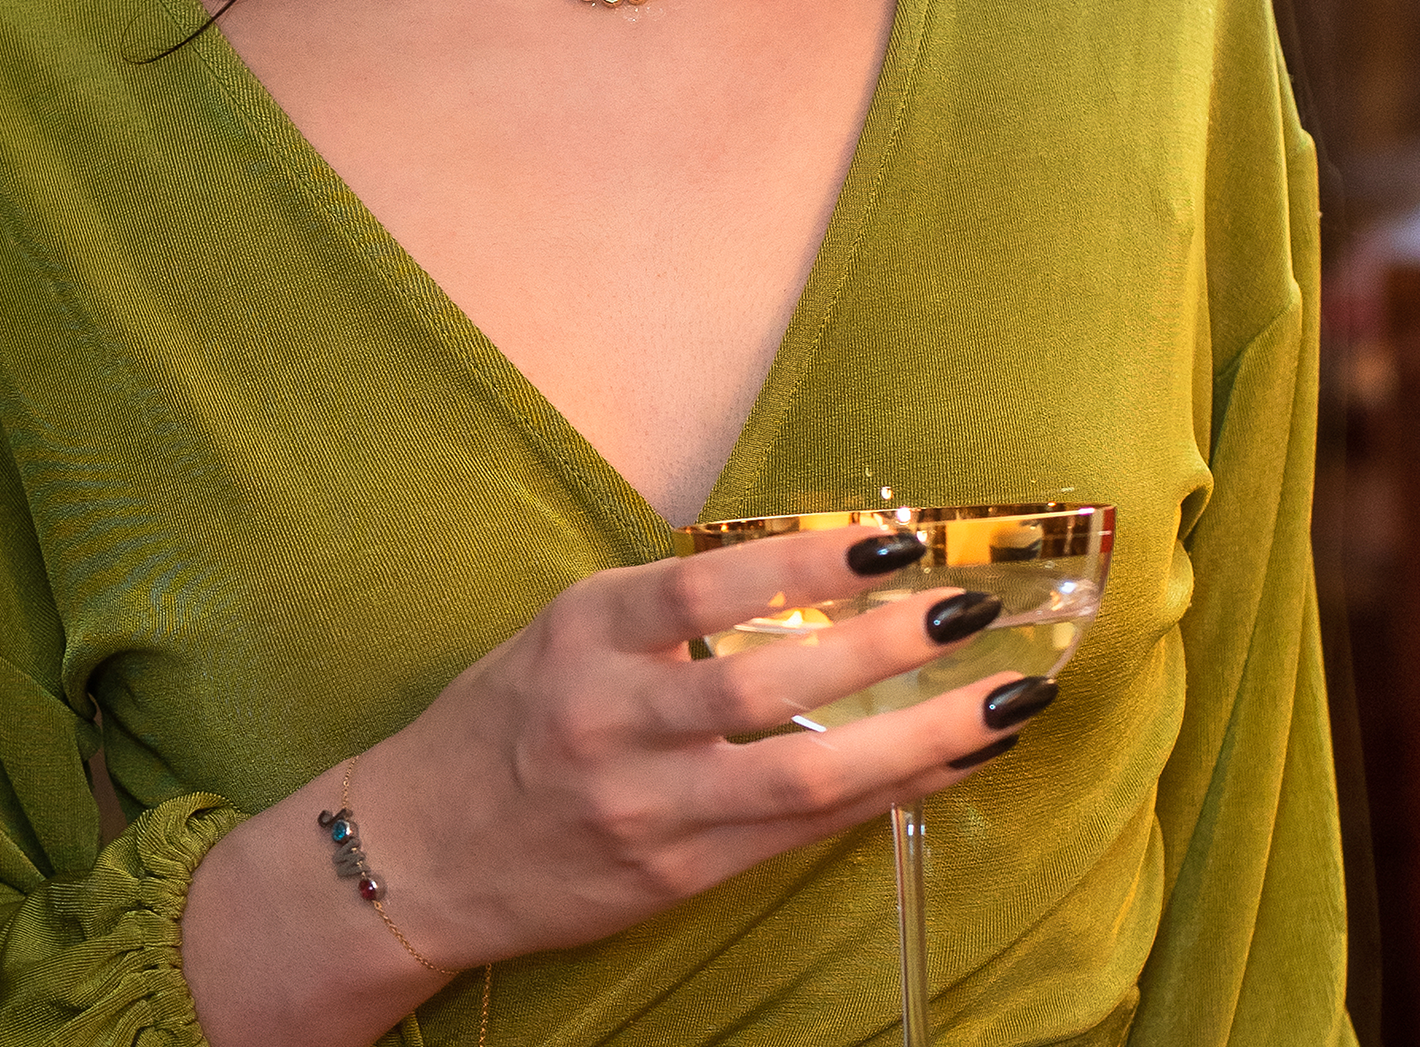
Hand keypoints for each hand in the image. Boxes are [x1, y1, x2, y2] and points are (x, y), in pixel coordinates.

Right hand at [181, 524, 1053, 1046]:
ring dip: (916, 738)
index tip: (894, 542)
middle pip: (763, 685)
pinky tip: (947, 764)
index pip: (704, 588)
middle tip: (972, 611)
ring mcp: (641, 807)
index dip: (806, 562)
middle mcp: (607, 718)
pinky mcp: (670, 876)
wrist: (415, 854)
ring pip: (800, 776)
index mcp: (580, 634)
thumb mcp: (557, 638)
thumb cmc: (497, 725)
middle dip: (883, 648)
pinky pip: (795, 833)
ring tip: (1003, 703)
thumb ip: (659, 615)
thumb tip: (805, 576)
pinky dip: (881, 795)